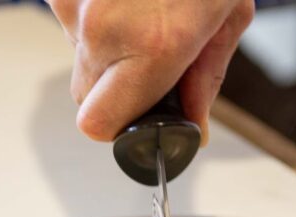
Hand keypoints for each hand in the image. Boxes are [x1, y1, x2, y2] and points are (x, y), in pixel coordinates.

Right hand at [48, 0, 253, 141]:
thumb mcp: (227, 15)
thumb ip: (205, 78)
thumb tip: (193, 124)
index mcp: (154, 48)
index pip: (97, 123)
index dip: (116, 122)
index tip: (135, 112)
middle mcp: (105, 28)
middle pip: (84, 92)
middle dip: (114, 82)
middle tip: (147, 48)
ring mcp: (72, 1)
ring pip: (76, 48)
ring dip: (103, 39)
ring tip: (140, 3)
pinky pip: (68, 11)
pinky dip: (91, 6)